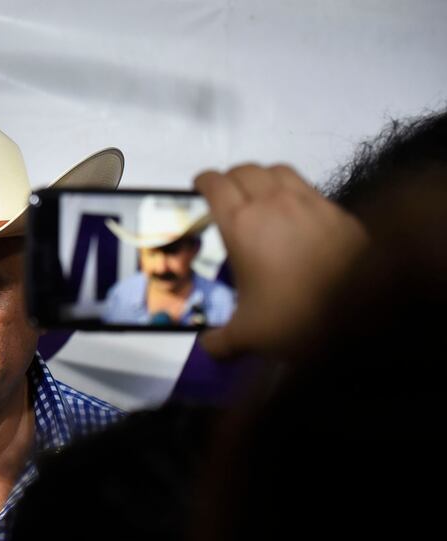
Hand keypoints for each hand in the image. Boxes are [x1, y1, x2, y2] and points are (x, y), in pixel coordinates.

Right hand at [194, 164, 367, 358]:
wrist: (364, 308)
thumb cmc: (294, 315)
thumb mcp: (250, 335)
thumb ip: (221, 341)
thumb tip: (208, 348)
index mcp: (241, 224)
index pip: (215, 184)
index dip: (203, 181)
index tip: (198, 187)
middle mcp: (272, 202)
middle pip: (244, 170)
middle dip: (230, 178)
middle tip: (226, 196)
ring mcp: (309, 201)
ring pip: (277, 170)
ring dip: (261, 177)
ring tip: (259, 195)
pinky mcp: (337, 210)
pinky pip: (308, 186)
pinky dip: (293, 191)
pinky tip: (296, 214)